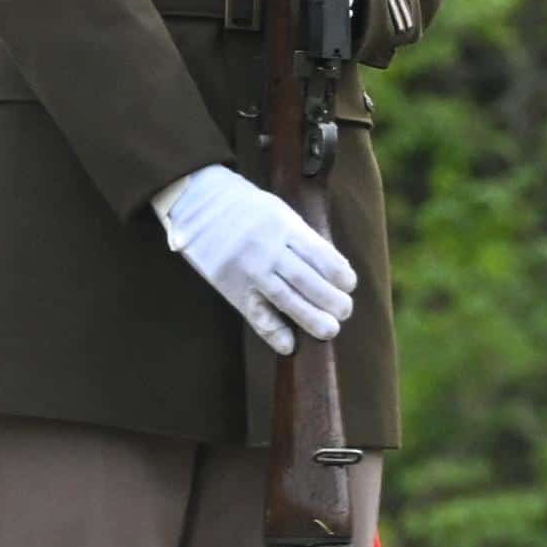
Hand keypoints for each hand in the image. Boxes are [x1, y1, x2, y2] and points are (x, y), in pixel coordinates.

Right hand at [152, 163, 355, 353]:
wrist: (197, 201)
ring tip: (330, 330)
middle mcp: (267, 249)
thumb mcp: (277, 210)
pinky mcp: (231, 286)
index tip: (350, 285)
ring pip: (286, 299)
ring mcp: (248, 269)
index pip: (320, 255)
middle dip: (331, 300)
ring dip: (310, 318)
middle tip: (345, 312)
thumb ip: (302, 237)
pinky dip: (273, 332)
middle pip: (307, 281)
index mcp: (283, 225)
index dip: (339, 274)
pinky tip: (288, 345)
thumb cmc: (245, 205)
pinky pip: (255, 313)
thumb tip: (335, 267)